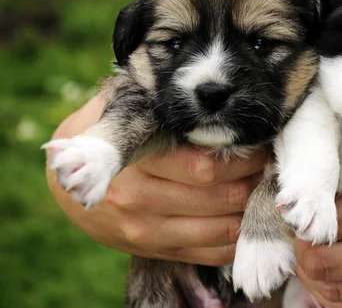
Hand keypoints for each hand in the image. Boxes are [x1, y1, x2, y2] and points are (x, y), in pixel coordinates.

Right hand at [46, 96, 266, 265]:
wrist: (69, 183)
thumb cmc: (110, 132)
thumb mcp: (126, 106)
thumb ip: (163, 102)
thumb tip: (218, 91)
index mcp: (137, 160)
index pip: (205, 167)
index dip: (242, 158)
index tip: (261, 144)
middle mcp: (139, 201)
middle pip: (220, 197)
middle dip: (254, 180)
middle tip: (269, 164)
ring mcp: (147, 233)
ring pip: (221, 229)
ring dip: (251, 210)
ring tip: (263, 187)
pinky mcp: (156, 252)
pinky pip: (211, 254)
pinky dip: (237, 238)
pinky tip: (247, 216)